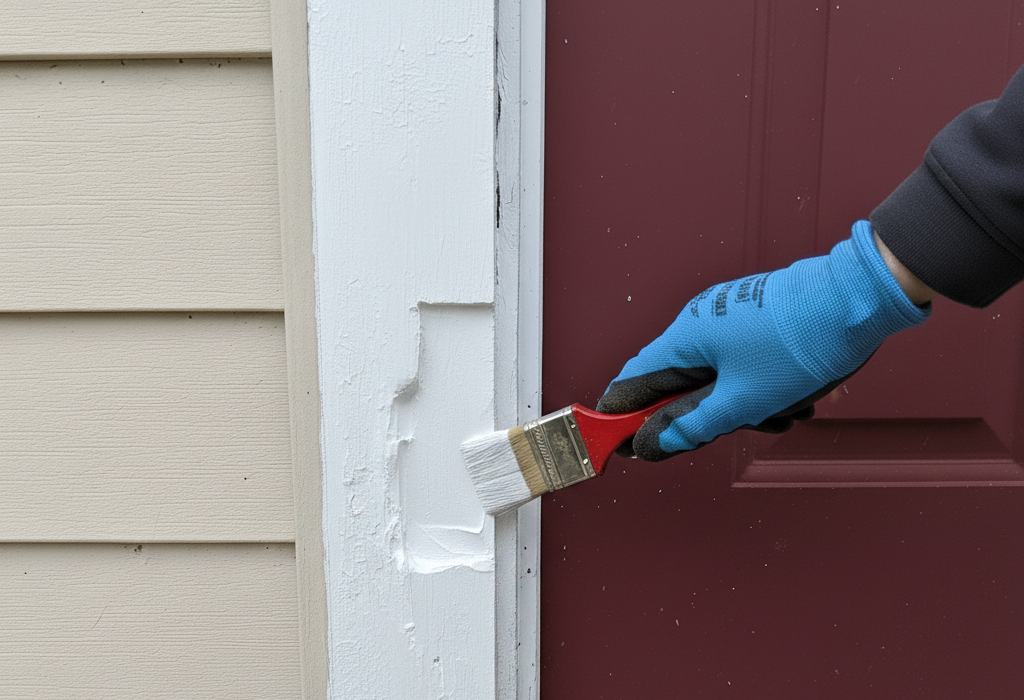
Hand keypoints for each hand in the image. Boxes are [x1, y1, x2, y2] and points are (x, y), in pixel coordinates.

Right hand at [596, 220, 930, 460]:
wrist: (858, 298)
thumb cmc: (801, 342)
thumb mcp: (743, 401)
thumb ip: (693, 425)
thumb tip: (656, 442)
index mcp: (686, 337)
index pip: (633, 382)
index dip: (622, 417)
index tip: (622, 445)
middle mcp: (701, 322)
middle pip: (678, 386)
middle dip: (704, 417)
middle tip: (730, 430)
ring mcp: (730, 319)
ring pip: (717, 380)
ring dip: (742, 407)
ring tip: (782, 412)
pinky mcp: (757, 321)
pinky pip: (743, 365)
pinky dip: (761, 388)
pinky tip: (795, 396)